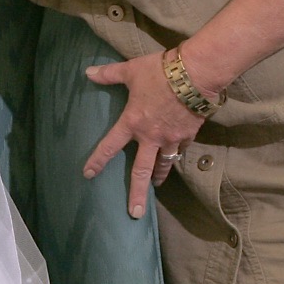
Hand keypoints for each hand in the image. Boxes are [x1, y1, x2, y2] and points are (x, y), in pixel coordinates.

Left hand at [81, 56, 204, 218]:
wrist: (195, 73)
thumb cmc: (159, 71)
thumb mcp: (130, 70)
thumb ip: (109, 74)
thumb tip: (88, 72)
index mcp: (133, 122)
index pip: (110, 146)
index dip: (97, 160)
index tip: (88, 174)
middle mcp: (151, 136)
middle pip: (141, 171)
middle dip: (137, 193)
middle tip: (135, 213)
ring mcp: (171, 138)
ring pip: (163, 164)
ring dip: (159, 177)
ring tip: (156, 186)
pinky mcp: (189, 135)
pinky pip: (181, 150)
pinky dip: (176, 155)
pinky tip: (175, 157)